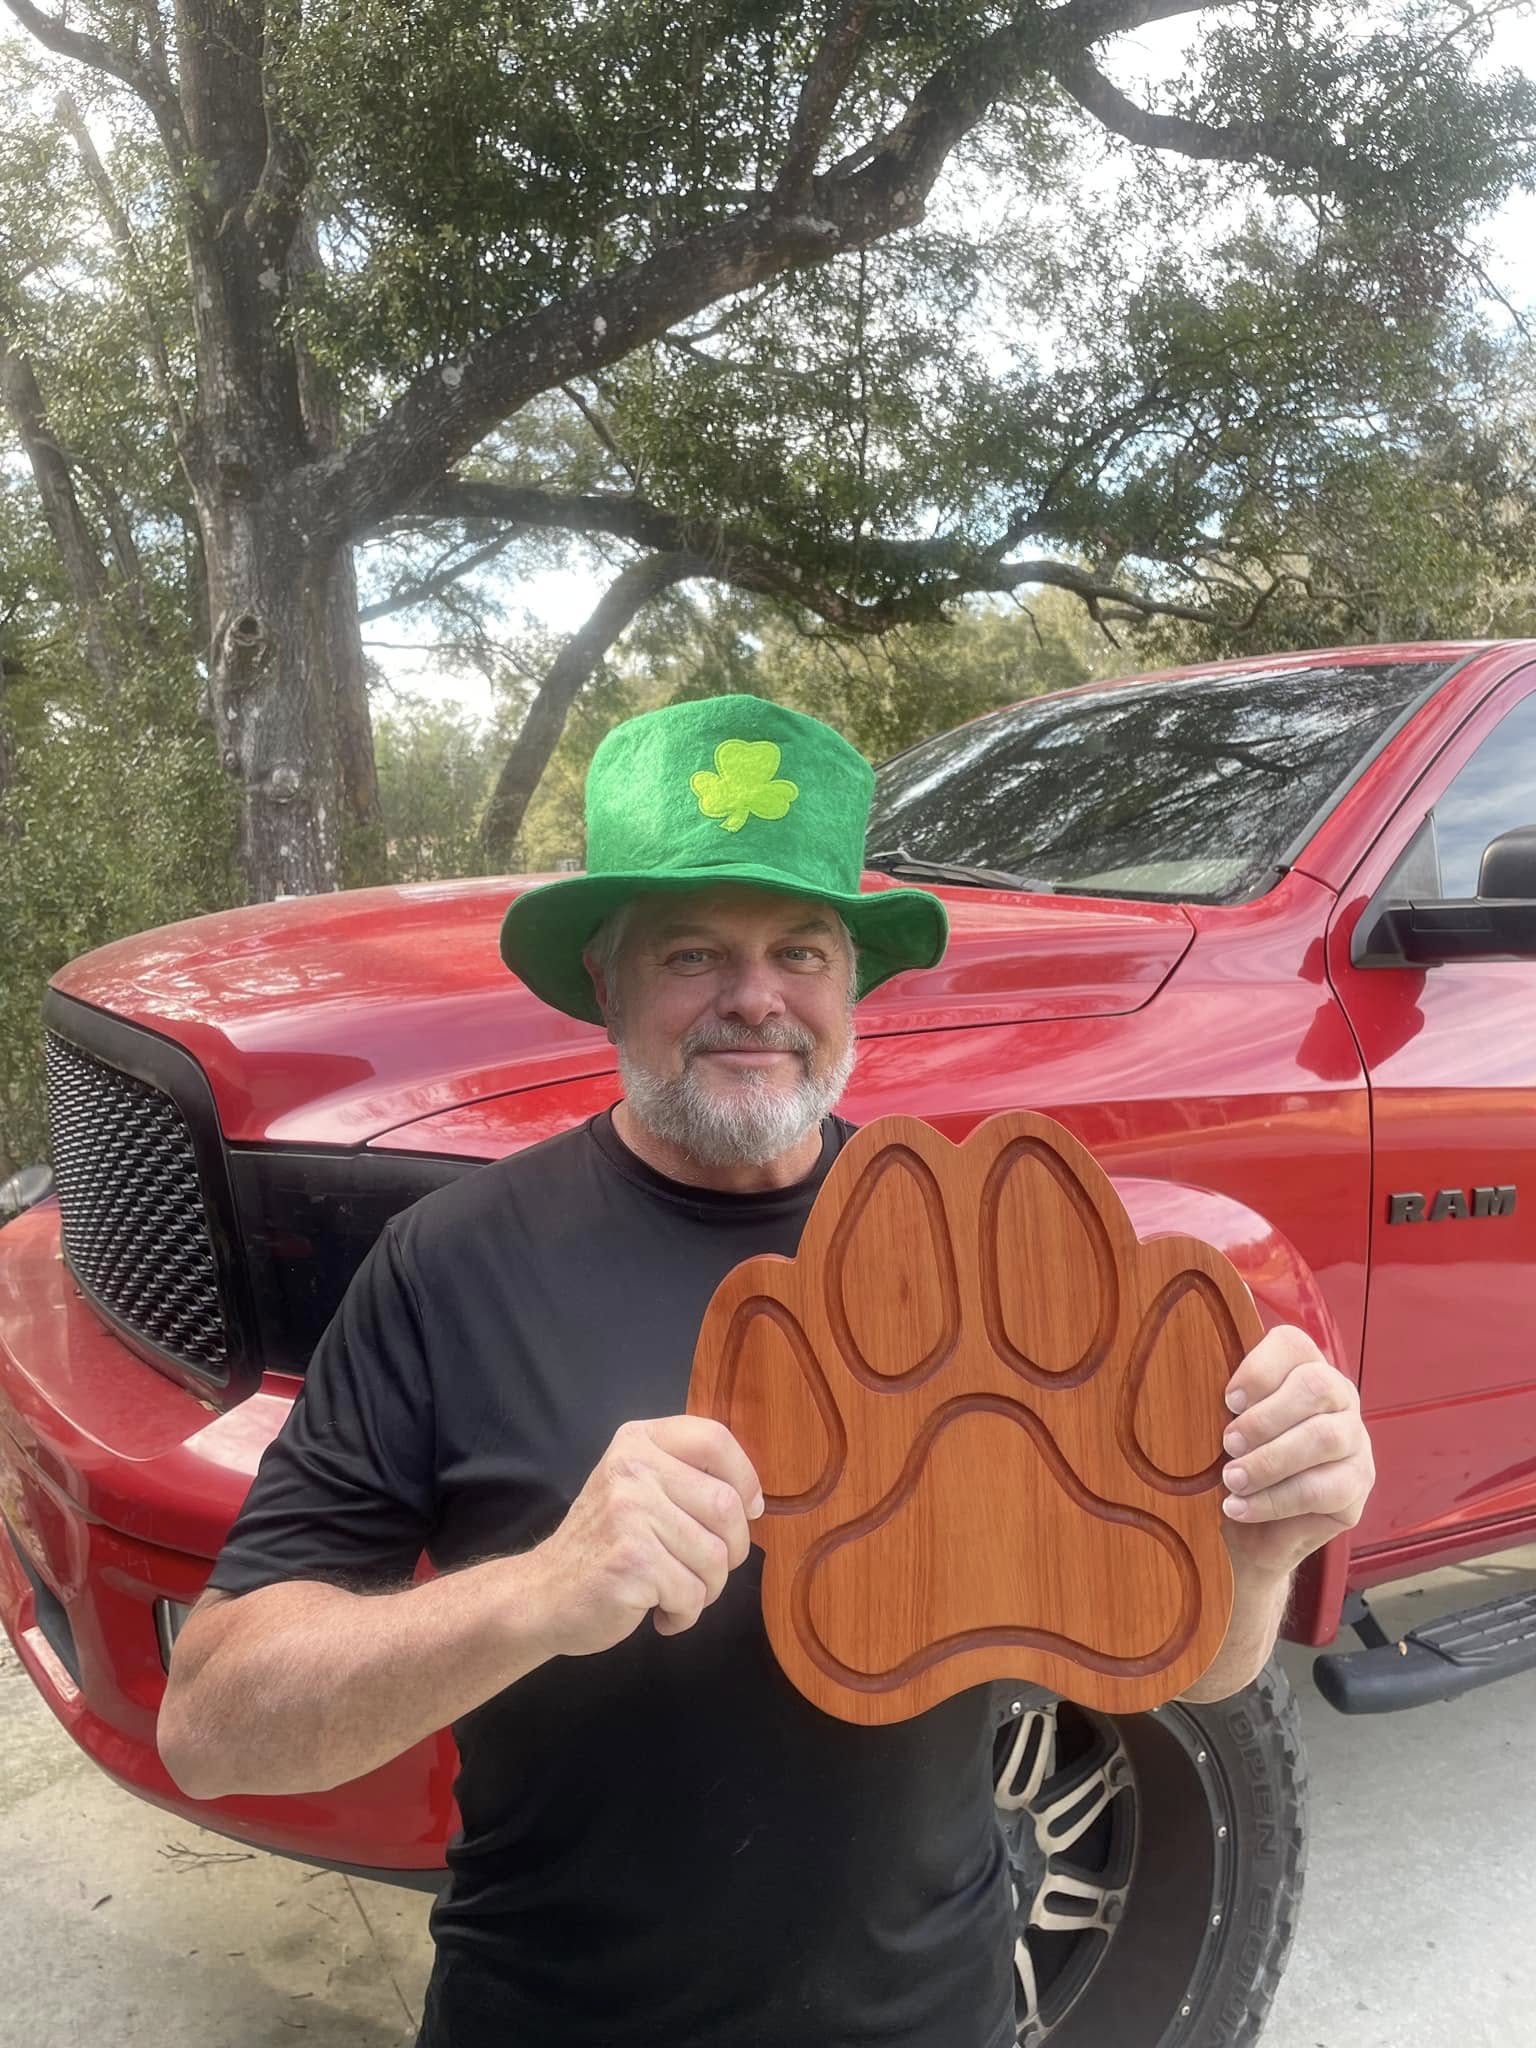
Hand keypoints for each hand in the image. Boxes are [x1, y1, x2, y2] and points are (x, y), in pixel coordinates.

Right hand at [522, 1417, 763, 1656]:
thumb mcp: (637, 1488)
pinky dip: (684, 1614)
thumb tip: (753, 1501)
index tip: (748, 1509)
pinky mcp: (632, 1562)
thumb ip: (686, 1477)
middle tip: (705, 1569)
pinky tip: (657, 1610)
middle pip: (726, 1505)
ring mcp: (630, 1513)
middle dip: (731, 1549)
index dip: (745, 1477)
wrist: (542, 1593)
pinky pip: (693, 1594)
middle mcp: (633, 1468)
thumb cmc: (604, 1545)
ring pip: (715, 1557)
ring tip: (674, 1591)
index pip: (715, 1439)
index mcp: (638, 1441)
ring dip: (706, 1589)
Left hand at [1217, 1325, 1375, 1579]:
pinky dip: (1275, 1500)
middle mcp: (1339, 1396)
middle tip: (1228, 1445)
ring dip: (1268, 1461)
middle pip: (1315, 1386)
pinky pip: (1323, 1489)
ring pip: (1323, 1438)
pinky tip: (1241, 1507)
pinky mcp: (1358, 1486)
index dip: (1259, 1369)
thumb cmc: (1235, 1463)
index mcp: (1304, 1367)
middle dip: (1263, 1418)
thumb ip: (1222, 1402)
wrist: (1251, 1532)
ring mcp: (1355, 1440)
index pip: (1293, 1344)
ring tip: (1231, 1480)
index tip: (1228, 1401)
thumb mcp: (1223, 1425)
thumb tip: (1190, 1386)